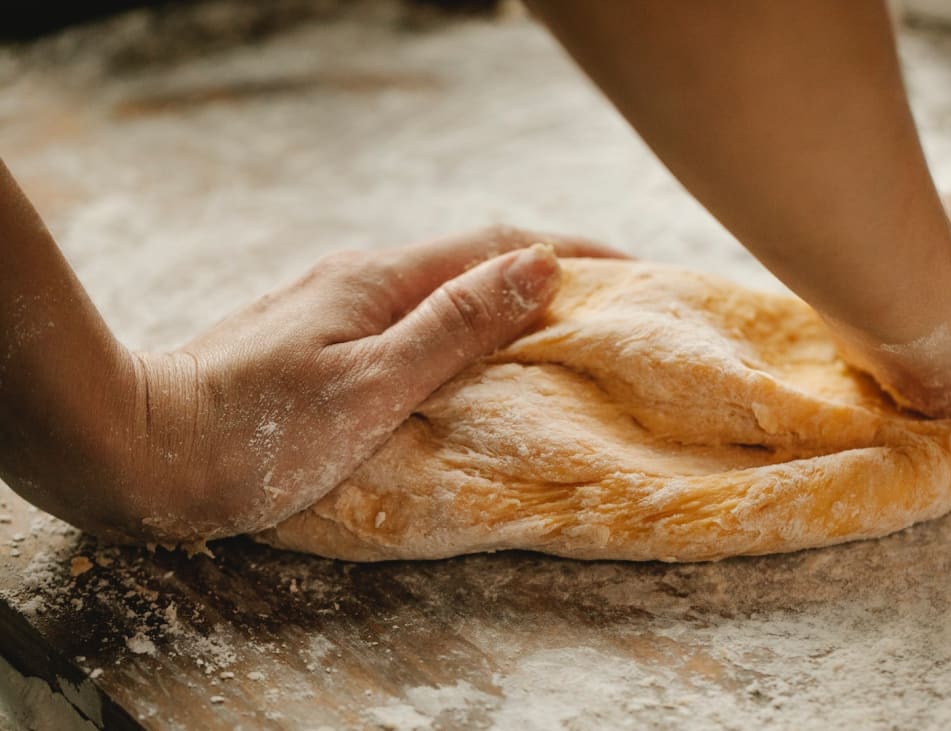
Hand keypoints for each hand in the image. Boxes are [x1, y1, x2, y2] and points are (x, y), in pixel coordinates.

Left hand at [116, 227, 620, 543]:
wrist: (134, 447)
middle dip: (550, 274)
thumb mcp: (371, 385)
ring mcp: (334, 307)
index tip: (640, 269)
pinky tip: (473, 367)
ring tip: (561, 338)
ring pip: (443, 293)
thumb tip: (540, 265)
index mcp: (382, 281)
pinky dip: (462, 333)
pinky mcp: (316, 340)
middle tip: (615, 306)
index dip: (575, 252)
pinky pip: (412, 322)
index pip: (500, 247)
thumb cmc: (252, 432)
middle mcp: (361, 279)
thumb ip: (455, 326)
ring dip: (507, 304)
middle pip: (475, 262)